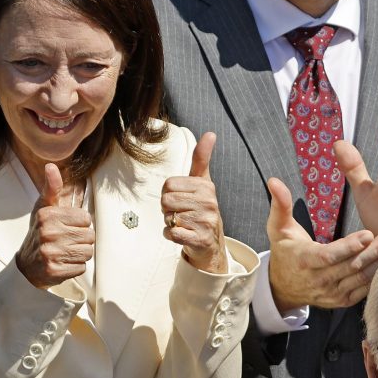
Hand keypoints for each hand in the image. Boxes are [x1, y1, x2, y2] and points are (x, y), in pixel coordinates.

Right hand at [16, 163, 93, 288]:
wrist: (27, 264)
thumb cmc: (40, 232)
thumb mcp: (44, 208)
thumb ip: (52, 188)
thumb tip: (51, 166)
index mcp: (48, 215)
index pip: (86, 218)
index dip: (80, 224)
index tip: (67, 227)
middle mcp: (48, 232)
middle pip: (90, 236)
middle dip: (81, 240)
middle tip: (66, 241)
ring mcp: (50, 252)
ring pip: (88, 252)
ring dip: (80, 254)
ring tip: (65, 252)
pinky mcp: (54, 270)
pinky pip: (81, 268)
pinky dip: (75, 267)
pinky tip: (63, 263)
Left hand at [163, 132, 226, 273]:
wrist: (211, 243)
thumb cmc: (201, 210)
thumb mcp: (202, 182)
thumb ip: (202, 158)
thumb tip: (210, 133)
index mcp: (206, 186)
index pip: (168, 185)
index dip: (169, 194)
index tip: (182, 199)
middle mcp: (209, 202)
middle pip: (166, 200)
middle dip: (169, 209)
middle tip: (183, 214)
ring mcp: (206, 221)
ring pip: (168, 217)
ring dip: (170, 223)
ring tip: (185, 224)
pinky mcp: (201, 238)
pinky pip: (172, 233)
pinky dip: (171, 235)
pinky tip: (183, 234)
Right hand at [264, 178, 377, 311]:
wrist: (284, 287)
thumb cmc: (285, 251)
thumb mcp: (278, 228)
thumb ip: (279, 205)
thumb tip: (274, 181)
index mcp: (304, 261)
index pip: (328, 256)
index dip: (348, 247)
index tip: (367, 234)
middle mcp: (319, 281)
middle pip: (351, 267)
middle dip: (374, 251)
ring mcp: (332, 293)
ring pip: (360, 279)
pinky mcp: (343, 300)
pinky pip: (364, 289)